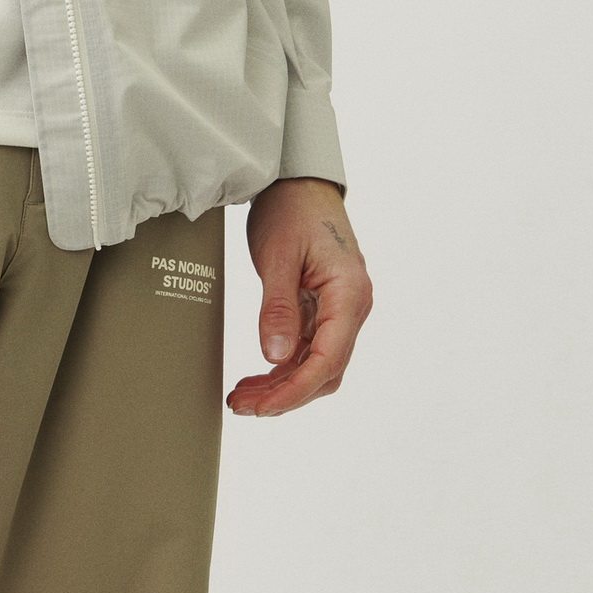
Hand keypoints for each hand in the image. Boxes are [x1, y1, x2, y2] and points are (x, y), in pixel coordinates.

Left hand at [229, 178, 373, 417]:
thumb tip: (275, 357)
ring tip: (241, 397)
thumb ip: (278, 309)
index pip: (328, 359)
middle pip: (325, 371)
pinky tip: (255, 379)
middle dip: (284, 395)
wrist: (300, 185)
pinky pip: (308, 352)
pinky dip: (282, 369)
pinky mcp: (324, 312)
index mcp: (349, 294)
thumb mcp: (278, 258)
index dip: (294, 390)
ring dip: (281, 387)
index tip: (261, 407)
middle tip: (240, 406)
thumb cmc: (292, 212)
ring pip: (316, 366)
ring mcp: (340, 312)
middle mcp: (352, 308)